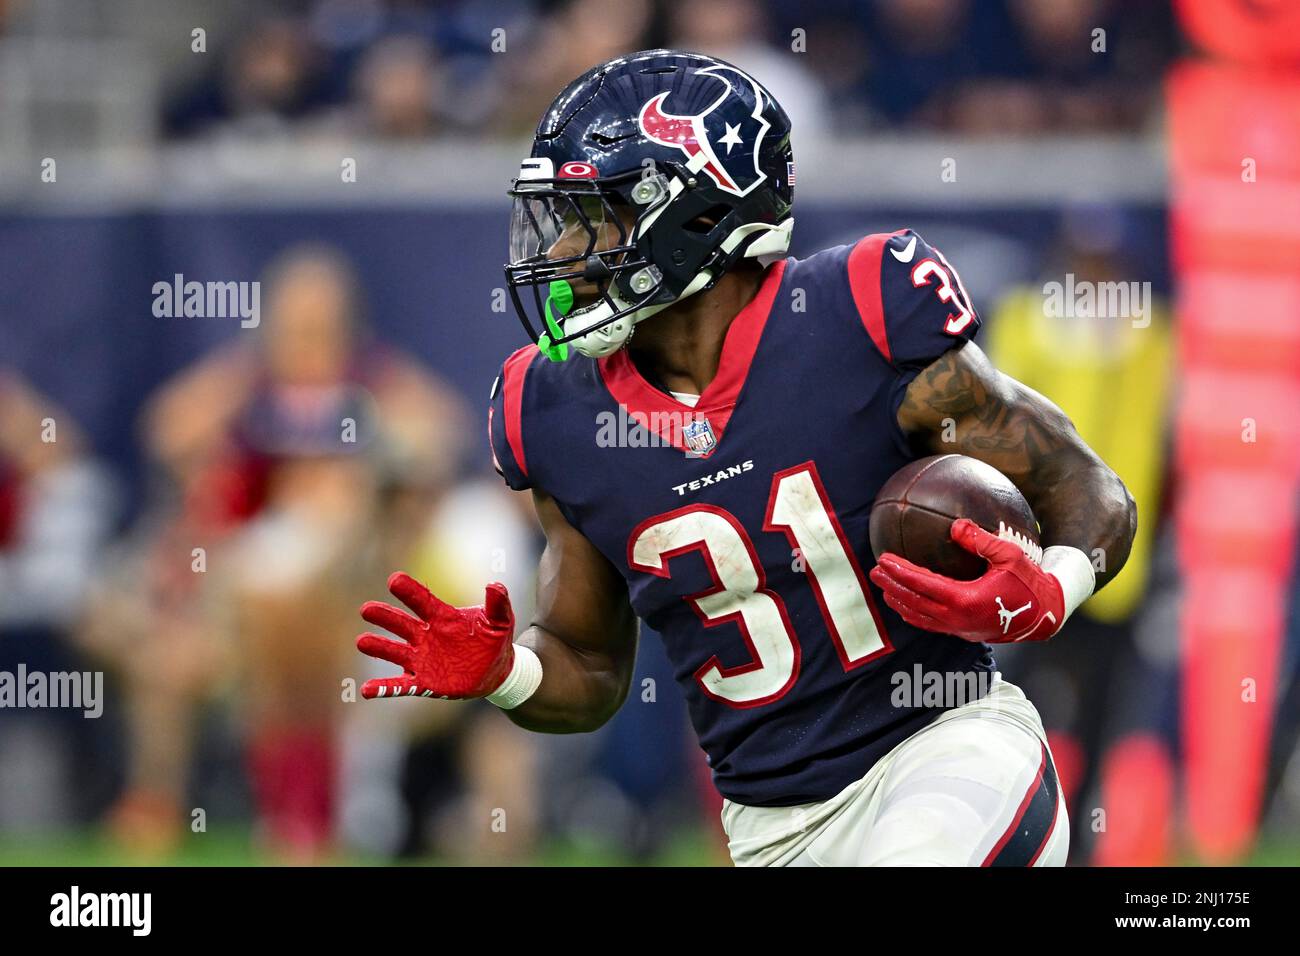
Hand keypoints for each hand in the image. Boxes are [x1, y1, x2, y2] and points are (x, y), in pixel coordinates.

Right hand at [356, 573, 514, 698]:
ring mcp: (422, 660)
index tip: (394, 580)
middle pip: (401, 624)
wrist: (496, 671)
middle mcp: (426, 636)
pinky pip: (400, 686)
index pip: (422, 601)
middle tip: (366, 609)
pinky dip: (384, 688)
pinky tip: (366, 690)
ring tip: (362, 642)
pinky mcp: (424, 683)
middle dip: (384, 617)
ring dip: (379, 647)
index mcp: (442, 617)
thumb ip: (498, 603)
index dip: (409, 591)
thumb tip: (495, 585)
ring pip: (395, 652)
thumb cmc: (494, 640)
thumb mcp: (501, 620)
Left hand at [868, 518, 1063, 642]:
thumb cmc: (1029, 582)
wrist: (1046, 616)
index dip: (901, 572)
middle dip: (892, 586)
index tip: (883, 559)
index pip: (923, 585)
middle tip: (873, 572)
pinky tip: (906, 604)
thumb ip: (981, 540)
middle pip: (914, 602)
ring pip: (920, 616)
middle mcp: (957, 618)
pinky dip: (914, 613)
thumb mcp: (1010, 556)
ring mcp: (959, 628)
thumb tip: (955, 525)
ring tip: (883, 588)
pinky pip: (931, 624)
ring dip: (899, 601)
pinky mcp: (963, 632)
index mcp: (965, 600)